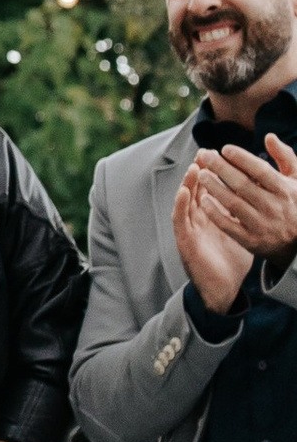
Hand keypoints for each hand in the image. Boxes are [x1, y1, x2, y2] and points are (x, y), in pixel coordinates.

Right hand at [174, 162, 254, 314]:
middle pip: (197, 190)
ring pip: (186, 202)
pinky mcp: (184, 242)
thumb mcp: (242, 229)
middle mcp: (199, 219)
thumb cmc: (232, 260)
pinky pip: (180, 221)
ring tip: (193, 167)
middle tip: (205, 153)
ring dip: (187, 184)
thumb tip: (260, 193)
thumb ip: (245, 211)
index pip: (212, 187)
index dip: (215, 171)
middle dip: (200, 171)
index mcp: (212, 215)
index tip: (221, 154)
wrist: (223, 288)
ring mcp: (190, 229)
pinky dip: (180, 205)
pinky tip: (184, 192)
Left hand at [187, 133, 296, 268]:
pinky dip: (214, 212)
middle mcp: (274, 207)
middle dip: (221, 168)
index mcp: (285, 190)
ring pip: (232, 203)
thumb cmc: (294, 203)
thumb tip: (269, 136)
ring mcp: (262, 225)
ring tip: (200, 174)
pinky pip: (228, 225)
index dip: (242, 158)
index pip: (261, 171)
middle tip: (204, 155)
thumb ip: (285, 156)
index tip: (225, 148)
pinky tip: (203, 199)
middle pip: (242, 184)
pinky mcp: (251, 241)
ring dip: (214, 187)